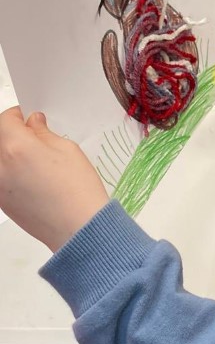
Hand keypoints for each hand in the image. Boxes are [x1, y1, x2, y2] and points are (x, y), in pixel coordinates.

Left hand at [0, 108, 108, 252]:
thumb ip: (44, 134)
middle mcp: (0, 166)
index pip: (5, 120)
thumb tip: (33, 124)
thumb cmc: (77, 190)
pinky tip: (29, 176)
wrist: (78, 228)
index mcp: (15, 147)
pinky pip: (0, 177)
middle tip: (30, 135)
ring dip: (9, 153)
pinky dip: (8, 171)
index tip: (28, 117)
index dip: (18, 115)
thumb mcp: (67, 150)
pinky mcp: (1, 202)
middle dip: (10, 133)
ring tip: (31, 157)